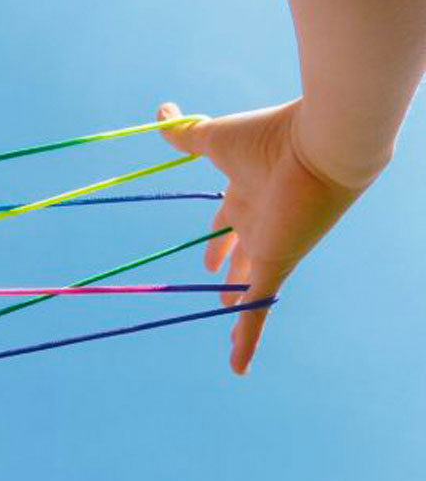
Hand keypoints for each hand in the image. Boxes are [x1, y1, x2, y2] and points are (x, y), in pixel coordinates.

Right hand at [159, 100, 367, 373]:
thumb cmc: (268, 135)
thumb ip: (184, 135)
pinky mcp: (275, 266)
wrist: (321, 143)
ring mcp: (268, 248)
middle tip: (220, 289)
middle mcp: (259, 223)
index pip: (226, 223)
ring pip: (251, 289)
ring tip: (233, 329)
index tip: (207, 256)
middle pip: (242, 256)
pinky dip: (246, 341)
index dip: (215, 240)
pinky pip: (257, 313)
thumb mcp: (214, 139)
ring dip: (242, 310)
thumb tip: (159, 111)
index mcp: (245, 194)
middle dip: (230, 273)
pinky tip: (238, 368)